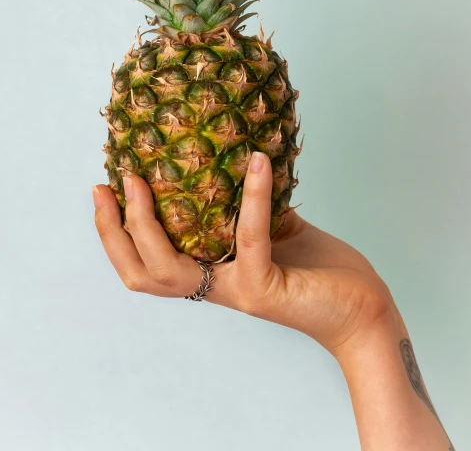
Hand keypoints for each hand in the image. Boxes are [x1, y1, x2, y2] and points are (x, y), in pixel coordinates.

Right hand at [93, 151, 395, 357]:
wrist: (364, 311)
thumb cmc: (318, 271)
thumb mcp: (275, 232)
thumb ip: (248, 209)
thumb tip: (236, 160)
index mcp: (212, 275)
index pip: (147, 265)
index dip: (117, 235)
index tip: (106, 190)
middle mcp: (215, 288)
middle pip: (142, 274)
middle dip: (113, 233)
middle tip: (106, 186)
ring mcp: (236, 290)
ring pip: (169, 268)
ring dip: (146, 222)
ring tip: (141, 178)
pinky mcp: (264, 287)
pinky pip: (248, 235)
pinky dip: (251, 195)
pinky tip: (255, 160)